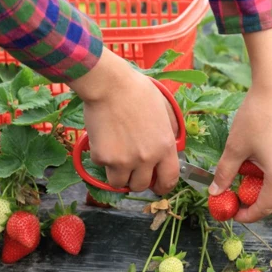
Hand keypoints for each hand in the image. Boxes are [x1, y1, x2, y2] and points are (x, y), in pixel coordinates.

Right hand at [69, 48, 179, 194]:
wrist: (109, 85)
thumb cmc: (136, 91)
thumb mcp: (163, 109)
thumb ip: (168, 131)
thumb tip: (169, 145)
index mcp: (164, 146)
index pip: (169, 179)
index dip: (162, 186)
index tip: (156, 186)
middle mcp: (146, 158)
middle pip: (140, 186)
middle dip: (135, 180)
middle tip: (129, 170)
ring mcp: (124, 160)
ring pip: (119, 183)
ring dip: (117, 174)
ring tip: (114, 157)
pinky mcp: (103, 158)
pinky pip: (102, 167)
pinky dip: (101, 157)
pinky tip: (102, 139)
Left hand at [208, 26, 271, 222]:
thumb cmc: (253, 117)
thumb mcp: (234, 147)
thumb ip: (224, 173)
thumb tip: (214, 192)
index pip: (265, 207)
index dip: (249, 215)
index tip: (235, 213)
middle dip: (261, 207)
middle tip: (242, 202)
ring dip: (271, 191)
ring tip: (250, 180)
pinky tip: (263, 162)